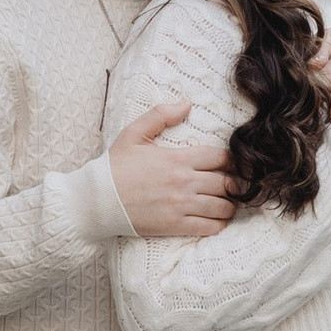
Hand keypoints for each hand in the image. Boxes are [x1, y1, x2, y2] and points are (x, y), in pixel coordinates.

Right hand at [109, 100, 234, 240]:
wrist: (97, 199)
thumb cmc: (115, 167)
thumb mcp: (134, 134)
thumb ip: (160, 115)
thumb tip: (186, 104)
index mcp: (178, 158)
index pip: (221, 157)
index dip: (231, 160)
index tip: (229, 163)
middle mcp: (184, 182)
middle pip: (227, 183)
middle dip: (233, 183)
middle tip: (231, 184)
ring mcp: (181, 205)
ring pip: (223, 206)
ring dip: (230, 205)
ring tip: (227, 202)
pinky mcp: (175, 225)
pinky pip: (210, 227)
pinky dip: (219, 224)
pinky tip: (216, 219)